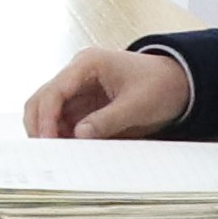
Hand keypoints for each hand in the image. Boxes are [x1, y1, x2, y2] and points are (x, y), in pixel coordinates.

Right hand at [19, 45, 192, 140]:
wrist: (178, 81)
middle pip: (41, 99)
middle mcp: (77, 73)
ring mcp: (78, 88)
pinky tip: (70, 150)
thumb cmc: (160, 85)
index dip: (46, 118)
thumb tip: (78, 135)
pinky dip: (61, 135)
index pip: (54, 91)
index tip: (48, 142)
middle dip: (40, 126)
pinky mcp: (83, 103)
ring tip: (60, 154)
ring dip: (49, 132)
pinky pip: (62, 120)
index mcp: (88, 64)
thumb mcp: (137, 105)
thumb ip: (107, 120)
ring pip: (47, 111)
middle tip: (48, 153)